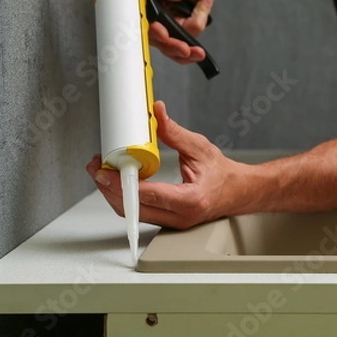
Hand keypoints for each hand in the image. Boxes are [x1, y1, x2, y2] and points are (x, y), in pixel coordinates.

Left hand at [86, 101, 248, 229]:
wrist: (239, 192)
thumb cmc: (224, 175)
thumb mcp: (200, 148)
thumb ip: (174, 133)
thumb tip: (157, 114)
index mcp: (190, 200)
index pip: (149, 195)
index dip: (123, 184)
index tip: (106, 172)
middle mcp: (180, 216)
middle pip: (133, 209)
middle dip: (109, 189)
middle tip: (98, 169)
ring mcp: (173, 222)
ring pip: (132, 213)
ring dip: (114, 194)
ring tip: (104, 173)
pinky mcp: (167, 221)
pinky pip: (139, 212)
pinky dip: (125, 197)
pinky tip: (119, 182)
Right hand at [150, 0, 214, 64]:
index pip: (146, 17)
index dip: (153, 28)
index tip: (163, 33)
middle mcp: (155, 16)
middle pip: (158, 38)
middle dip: (172, 45)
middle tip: (185, 49)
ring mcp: (165, 28)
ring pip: (170, 48)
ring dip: (184, 53)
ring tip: (198, 53)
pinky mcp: (176, 36)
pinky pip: (180, 51)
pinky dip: (190, 54)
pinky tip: (198, 55)